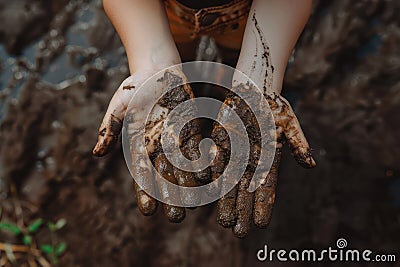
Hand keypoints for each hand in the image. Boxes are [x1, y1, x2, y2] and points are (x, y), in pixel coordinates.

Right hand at [93, 68, 208, 221]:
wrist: (158, 70)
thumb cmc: (134, 87)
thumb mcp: (118, 106)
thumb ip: (109, 129)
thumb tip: (96, 154)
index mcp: (137, 145)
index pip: (141, 174)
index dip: (145, 192)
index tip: (149, 211)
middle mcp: (156, 148)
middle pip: (164, 176)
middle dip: (170, 196)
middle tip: (177, 217)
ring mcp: (174, 141)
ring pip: (182, 167)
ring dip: (189, 186)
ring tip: (196, 204)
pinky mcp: (189, 131)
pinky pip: (196, 149)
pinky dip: (202, 163)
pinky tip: (209, 177)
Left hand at [211, 83, 315, 237]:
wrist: (254, 90)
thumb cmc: (274, 107)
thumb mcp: (289, 124)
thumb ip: (298, 144)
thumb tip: (310, 165)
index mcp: (267, 160)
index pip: (266, 187)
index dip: (264, 205)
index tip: (261, 224)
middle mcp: (249, 161)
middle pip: (245, 190)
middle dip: (242, 210)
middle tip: (238, 232)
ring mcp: (234, 153)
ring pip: (228, 180)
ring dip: (225, 200)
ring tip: (223, 220)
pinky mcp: (220, 143)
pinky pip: (215, 160)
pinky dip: (211, 174)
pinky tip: (207, 190)